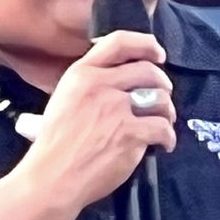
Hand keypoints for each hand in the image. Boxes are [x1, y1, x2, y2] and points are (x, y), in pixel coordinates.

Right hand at [17, 30, 175, 213]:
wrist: (51, 177)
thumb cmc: (54, 144)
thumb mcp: (63, 100)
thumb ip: (89, 85)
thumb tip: (119, 78)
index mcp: (82, 74)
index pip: (120, 42)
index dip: (146, 44)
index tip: (158, 54)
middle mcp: (100, 85)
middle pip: (149, 71)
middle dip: (162, 84)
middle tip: (162, 98)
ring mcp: (116, 109)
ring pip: (160, 98)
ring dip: (167, 111)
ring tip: (162, 122)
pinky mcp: (130, 133)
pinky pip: (163, 127)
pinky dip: (168, 137)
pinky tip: (163, 144)